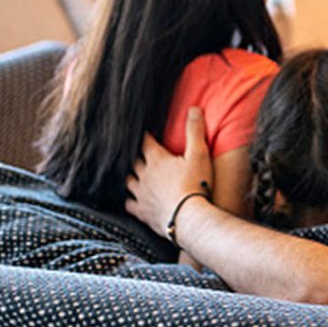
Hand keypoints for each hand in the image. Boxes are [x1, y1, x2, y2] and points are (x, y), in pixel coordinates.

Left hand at [126, 107, 213, 237]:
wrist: (189, 217)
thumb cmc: (195, 184)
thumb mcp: (199, 154)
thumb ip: (195, 131)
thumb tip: (193, 109)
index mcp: (157, 159)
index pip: (145, 142)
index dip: (145, 136)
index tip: (145, 132)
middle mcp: (144, 175)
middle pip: (134, 161)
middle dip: (136, 156)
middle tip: (139, 152)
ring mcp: (141, 194)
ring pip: (128, 181)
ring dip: (130, 176)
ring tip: (133, 173)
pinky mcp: (142, 212)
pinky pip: (129, 204)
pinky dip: (129, 200)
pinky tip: (131, 199)